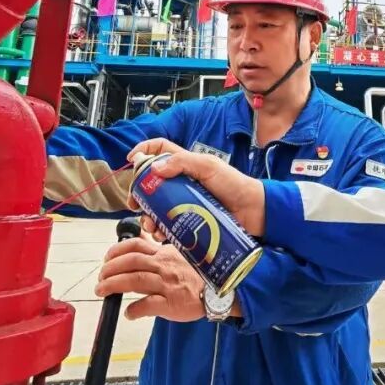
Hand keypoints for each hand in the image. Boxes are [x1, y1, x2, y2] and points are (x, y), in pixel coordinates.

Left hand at [96, 235, 205, 321]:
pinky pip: (148, 305)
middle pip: (131, 262)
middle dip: (110, 269)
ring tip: (102, 291)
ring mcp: (167, 284)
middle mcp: (163, 266)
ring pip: (135, 281)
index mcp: (163, 254)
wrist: (217, 292)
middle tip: (100, 278)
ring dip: (114, 285)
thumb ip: (155, 252)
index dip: (116, 251)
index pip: (136, 245)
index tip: (106, 258)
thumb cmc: (195, 275)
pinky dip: (134, 309)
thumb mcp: (176, 256)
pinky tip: (128, 313)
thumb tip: (134, 246)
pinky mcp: (171, 303)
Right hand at [128, 138, 265, 235]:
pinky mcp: (189, 221)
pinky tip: (159, 234)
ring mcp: (185, 202)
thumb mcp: (209, 167)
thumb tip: (155, 168)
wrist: (253, 211)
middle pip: (151, 183)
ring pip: (156, 207)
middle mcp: (182, 182)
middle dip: (139, 193)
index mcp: (186, 164)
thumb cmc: (234, 184)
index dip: (145, 151)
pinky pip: (168, 225)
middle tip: (133, 203)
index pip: (160, 149)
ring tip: (150, 225)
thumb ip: (183, 162)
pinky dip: (160, 230)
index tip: (131, 160)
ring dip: (147, 216)